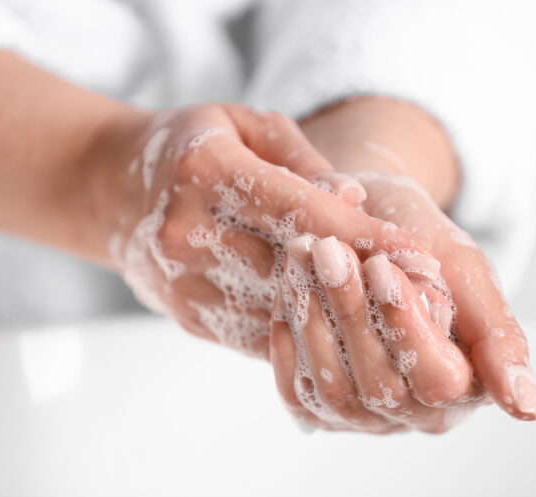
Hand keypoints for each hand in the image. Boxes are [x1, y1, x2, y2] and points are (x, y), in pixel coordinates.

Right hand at [102, 104, 430, 358]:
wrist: (112, 192)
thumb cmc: (193, 147)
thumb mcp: (246, 124)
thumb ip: (303, 160)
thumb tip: (354, 202)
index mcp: (205, 172)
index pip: (301, 211)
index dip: (365, 235)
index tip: (417, 253)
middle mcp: (189, 233)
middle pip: (295, 268)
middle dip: (364, 281)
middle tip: (423, 290)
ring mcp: (185, 283)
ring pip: (281, 311)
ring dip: (341, 315)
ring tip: (396, 315)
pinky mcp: (191, 317)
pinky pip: (262, 333)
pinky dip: (307, 331)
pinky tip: (345, 327)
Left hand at [284, 96, 535, 430]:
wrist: (373, 225)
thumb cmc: (425, 240)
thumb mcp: (466, 270)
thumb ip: (499, 336)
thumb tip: (531, 413)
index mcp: (466, 385)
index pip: (438, 379)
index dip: (407, 326)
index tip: (382, 266)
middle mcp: (414, 413)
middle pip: (380, 386)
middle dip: (349, 311)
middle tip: (325, 248)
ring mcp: (363, 415)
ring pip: (333, 391)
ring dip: (312, 319)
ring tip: (301, 254)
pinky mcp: (319, 404)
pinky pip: (296, 390)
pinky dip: (287, 339)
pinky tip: (288, 288)